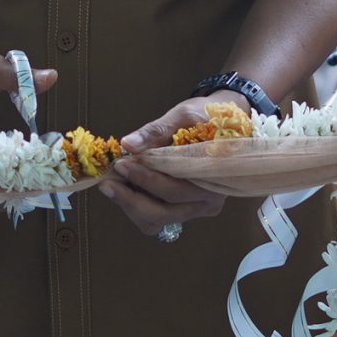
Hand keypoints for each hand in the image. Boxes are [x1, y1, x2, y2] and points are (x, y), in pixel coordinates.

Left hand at [101, 94, 235, 236]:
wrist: (228, 123)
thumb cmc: (207, 117)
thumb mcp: (183, 115)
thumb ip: (156, 130)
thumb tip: (128, 144)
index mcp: (213, 176)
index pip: (174, 188)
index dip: (145, 178)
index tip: (120, 164)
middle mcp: (209, 200)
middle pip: (164, 211)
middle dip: (131, 197)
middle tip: (108, 180)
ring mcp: (198, 209)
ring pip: (158, 221)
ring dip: (131, 205)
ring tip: (112, 185)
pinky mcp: (187, 210)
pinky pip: (158, 219)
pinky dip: (137, 207)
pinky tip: (126, 189)